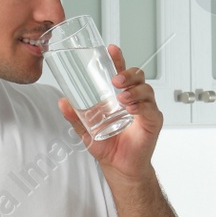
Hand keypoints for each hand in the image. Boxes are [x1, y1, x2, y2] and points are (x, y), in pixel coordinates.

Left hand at [57, 43, 160, 182]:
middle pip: (138, 76)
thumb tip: (62, 102)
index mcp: (120, 97)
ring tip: (121, 98)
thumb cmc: (108, 147)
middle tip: (116, 80)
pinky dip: (141, 106)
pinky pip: (150, 109)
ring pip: (146, 90)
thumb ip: (76, 116)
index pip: (121, 73)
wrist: (119, 167)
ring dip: (134, 90)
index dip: (117, 59)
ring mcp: (145, 110)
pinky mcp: (153, 122)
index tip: (111, 49)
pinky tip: (131, 108)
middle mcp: (134, 99)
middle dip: (128, 74)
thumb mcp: (86, 130)